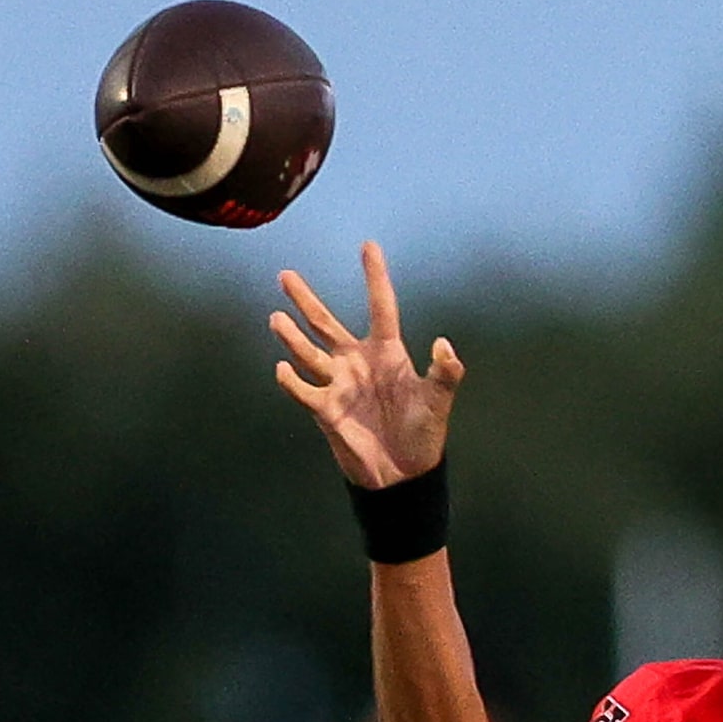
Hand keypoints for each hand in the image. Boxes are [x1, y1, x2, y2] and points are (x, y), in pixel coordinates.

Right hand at [270, 240, 464, 487]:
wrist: (404, 475)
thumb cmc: (423, 434)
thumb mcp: (438, 402)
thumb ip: (445, 373)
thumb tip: (444, 346)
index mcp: (387, 353)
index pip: (380, 307)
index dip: (375, 277)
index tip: (368, 246)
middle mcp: (357, 363)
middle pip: (326, 324)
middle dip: (306, 300)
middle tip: (286, 275)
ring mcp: (339, 385)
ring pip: (308, 353)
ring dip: (292, 338)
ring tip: (277, 317)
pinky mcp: (326, 410)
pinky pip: (304, 391)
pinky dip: (292, 381)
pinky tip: (282, 368)